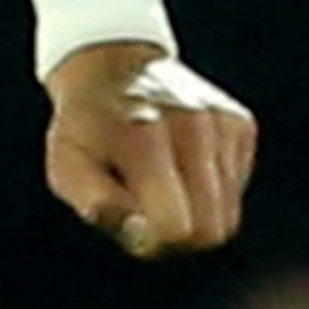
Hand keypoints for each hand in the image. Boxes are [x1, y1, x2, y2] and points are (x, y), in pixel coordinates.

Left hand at [45, 43, 256, 260]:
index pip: (177, 226)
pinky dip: (210, 189)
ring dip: (195, 213)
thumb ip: (99, 205)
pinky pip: (236, 187)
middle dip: (180, 237)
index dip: (155, 242)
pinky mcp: (240, 123)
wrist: (112, 66)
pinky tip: (180, 164)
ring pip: (228, 214)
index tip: (134, 227)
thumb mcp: (68, 166)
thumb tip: (143, 240)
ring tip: (160, 184)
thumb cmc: (84, 128)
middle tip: (147, 215)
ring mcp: (223, 122)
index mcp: (144, 136)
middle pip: (212, 229)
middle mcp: (193, 125)